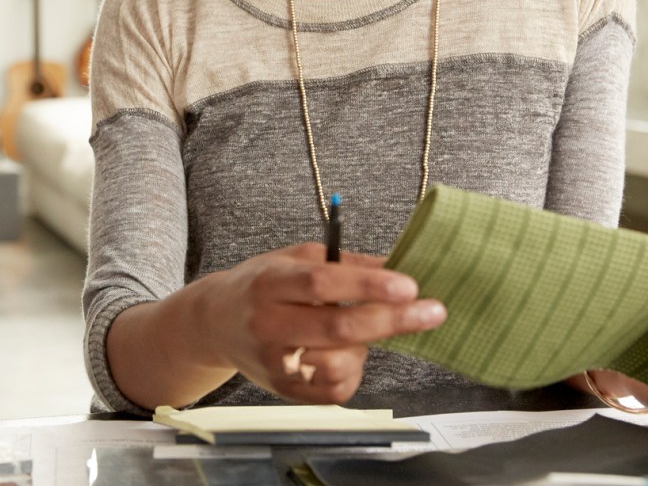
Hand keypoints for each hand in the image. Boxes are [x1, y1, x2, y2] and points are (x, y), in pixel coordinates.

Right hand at [198, 242, 446, 403]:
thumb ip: (345, 262)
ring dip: (366, 347)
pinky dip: (354, 371)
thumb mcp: (296, 258)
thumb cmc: (263, 285)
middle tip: (433, 311)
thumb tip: (397, 267)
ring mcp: (274, 362)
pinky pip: (335, 390)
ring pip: (339, 363)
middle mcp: (268, 324)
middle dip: (392, 320)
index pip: (322, 283)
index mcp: (270, 282)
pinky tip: (347, 354)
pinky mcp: (283, 391)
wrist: (214, 323)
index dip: (368, 286)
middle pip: (337, 328)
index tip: (409, 286)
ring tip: (357, 331)